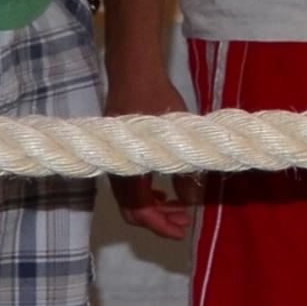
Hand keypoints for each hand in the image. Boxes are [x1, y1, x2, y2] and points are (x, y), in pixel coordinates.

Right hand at [106, 52, 200, 238]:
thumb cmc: (156, 99)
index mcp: (127, 166)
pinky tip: (166, 190)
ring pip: (129, 198)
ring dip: (154, 207)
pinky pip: (128, 184)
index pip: (139, 209)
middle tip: (184, 222)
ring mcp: (114, 161)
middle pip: (131, 209)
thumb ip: (185, 170)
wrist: (133, 73)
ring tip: (181, 207)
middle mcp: (115, 169)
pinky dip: (146, 193)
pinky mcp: (118, 154)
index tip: (181, 232)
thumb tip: (192, 201)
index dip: (159, 225)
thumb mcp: (179, 135)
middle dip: (158, 220)